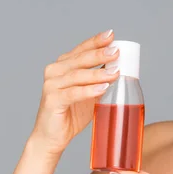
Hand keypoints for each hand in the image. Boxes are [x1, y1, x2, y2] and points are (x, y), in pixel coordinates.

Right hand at [31, 29, 120, 154]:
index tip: (111, 35)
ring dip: (98, 73)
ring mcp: (51, 85)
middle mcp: (54, 71)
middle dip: (99, 54)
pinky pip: (73, 93)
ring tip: (114, 72)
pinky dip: (89, 90)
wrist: (52, 138)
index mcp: (63, 66)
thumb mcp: (89, 94)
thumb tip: (120, 70)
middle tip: (116, 52)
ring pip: (78, 75)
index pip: (81, 49)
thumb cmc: (70, 115)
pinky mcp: (52, 100)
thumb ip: (100, 82)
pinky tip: (103, 88)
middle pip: (80, 59)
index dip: (96, 41)